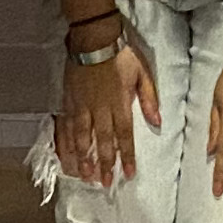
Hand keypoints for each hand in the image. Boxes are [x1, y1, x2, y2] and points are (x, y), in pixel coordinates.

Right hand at [53, 34, 158, 187]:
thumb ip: (149, 99)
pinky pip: (65, 126)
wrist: (92, 39)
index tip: (129, 174)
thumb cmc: (120, 55)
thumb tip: (158, 122)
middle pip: (102, 141)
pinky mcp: (68, 102)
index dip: (127, 156)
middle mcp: (99, 109)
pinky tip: (65, 155)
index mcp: (119, 104)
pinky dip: (65, 142)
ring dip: (83, 158)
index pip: (125, 136)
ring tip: (84, 176)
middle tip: (104, 183)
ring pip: (81, 138)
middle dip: (104, 164)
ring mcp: (81, 107)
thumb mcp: (142, 73)